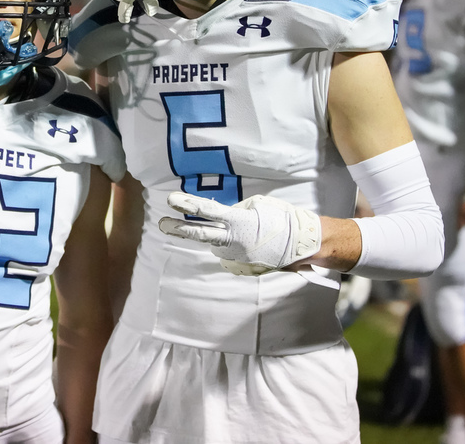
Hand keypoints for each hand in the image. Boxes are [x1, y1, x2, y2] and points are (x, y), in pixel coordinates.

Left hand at [158, 192, 321, 274]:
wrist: (302, 243)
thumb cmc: (282, 218)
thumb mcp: (257, 205)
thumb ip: (235, 211)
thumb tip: (221, 217)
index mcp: (237, 222)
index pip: (207, 211)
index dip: (187, 205)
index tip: (170, 200)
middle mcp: (233, 241)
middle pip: (200, 234)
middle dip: (179, 229)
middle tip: (162, 224)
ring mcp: (236, 255)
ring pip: (217, 244)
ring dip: (221, 237)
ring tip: (246, 232)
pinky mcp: (241, 264)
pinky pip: (229, 252)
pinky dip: (232, 245)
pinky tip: (249, 241)